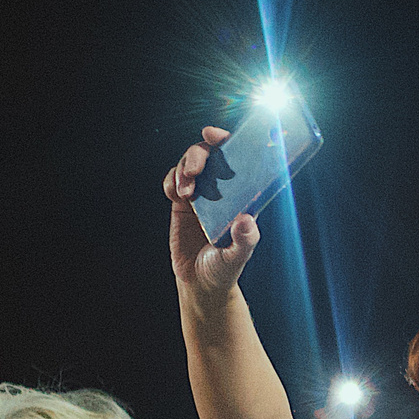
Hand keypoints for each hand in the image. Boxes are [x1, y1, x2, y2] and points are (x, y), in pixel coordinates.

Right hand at [165, 126, 260, 296]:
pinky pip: (174, 179)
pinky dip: (172, 180)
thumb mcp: (237, 257)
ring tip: (184, 193)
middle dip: (199, 153)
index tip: (215, 134)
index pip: (240, 159)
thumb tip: (246, 220)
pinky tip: (175, 195)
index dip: (228, 141)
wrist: (199, 283)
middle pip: (211, 154)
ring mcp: (202, 193)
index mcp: (243, 195)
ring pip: (191, 163)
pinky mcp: (182, 202)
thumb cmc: (224, 269)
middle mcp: (224, 189)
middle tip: (193, 169)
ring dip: (183, 169)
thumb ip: (245, 240)